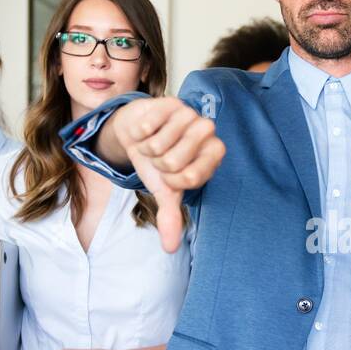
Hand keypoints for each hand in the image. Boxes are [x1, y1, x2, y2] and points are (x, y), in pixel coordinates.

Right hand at [113, 96, 224, 252]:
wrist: (136, 133)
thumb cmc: (157, 162)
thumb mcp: (164, 191)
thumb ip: (171, 217)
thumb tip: (170, 248)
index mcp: (214, 155)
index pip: (192, 177)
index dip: (172, 180)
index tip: (170, 175)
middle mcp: (208, 132)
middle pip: (175, 161)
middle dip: (158, 163)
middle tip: (160, 156)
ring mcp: (190, 114)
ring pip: (160, 144)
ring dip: (148, 148)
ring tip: (153, 142)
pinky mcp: (170, 101)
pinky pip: (148, 127)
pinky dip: (140, 133)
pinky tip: (146, 128)